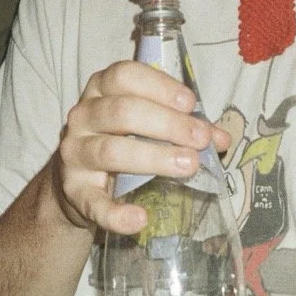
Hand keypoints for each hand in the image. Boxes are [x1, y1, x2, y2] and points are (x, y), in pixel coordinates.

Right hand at [51, 59, 228, 234]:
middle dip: (167, 124)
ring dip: (154, 158)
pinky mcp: (73, 191)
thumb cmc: (121, 141)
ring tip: (189, 165)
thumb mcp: (147, 125)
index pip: (124, 76)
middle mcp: (82, 116)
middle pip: (122, 112)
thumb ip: (183, 126)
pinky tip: (140, 218)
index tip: (190, 103)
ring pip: (111, 151)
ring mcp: (75, 153)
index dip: (159, 87)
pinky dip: (116, 213)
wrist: (78, 183)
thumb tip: (221, 137)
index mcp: (101, 90)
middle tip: (200, 139)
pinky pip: (94, 203)